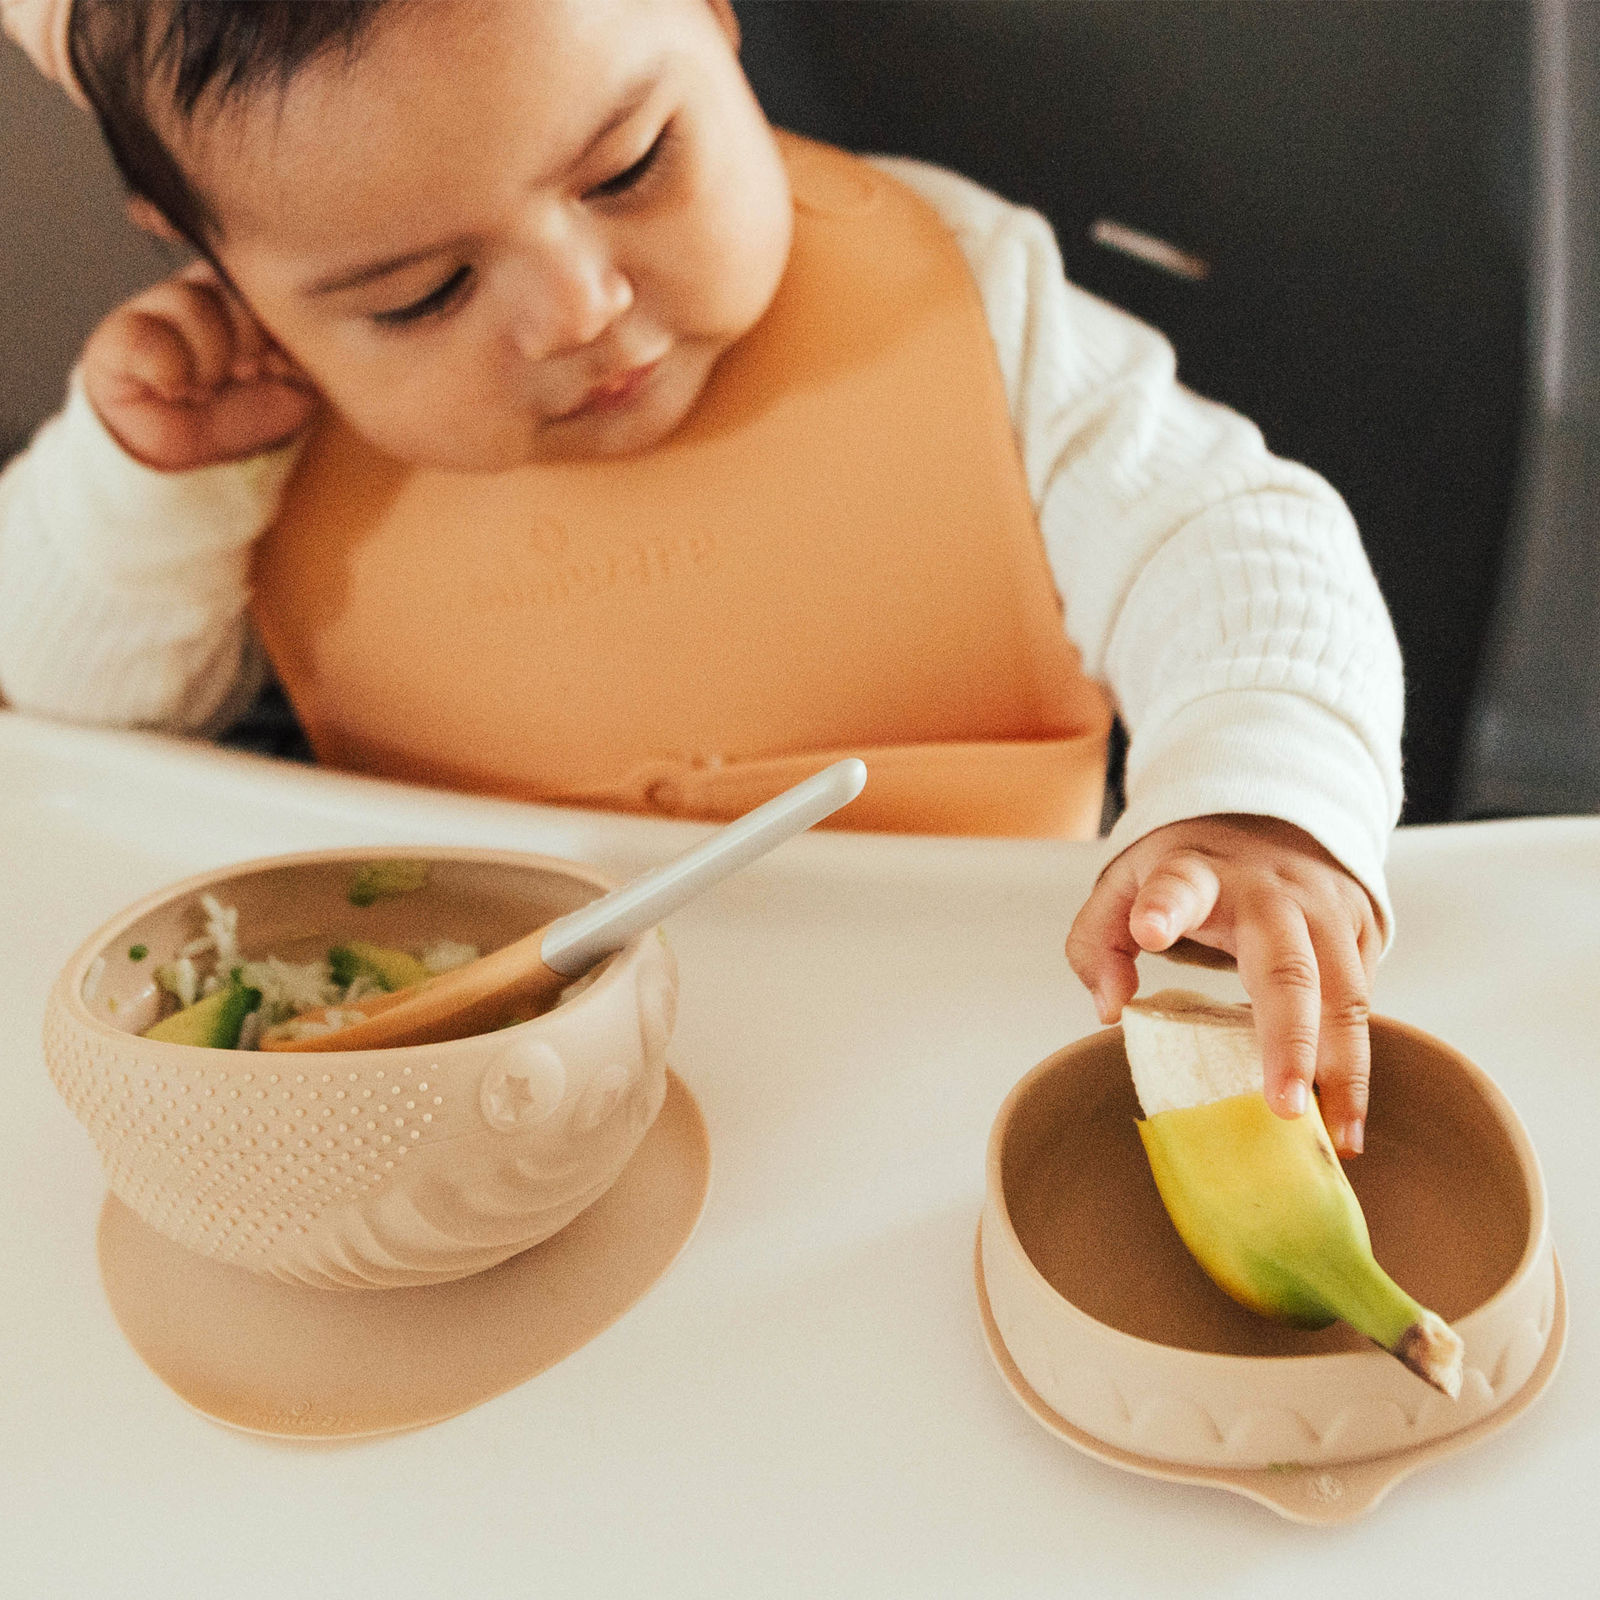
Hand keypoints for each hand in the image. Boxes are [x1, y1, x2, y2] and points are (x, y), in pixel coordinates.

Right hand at [81, 262, 315, 470]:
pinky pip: (144, 336)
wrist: (195, 459)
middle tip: (247, 372)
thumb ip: (310, 351)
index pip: (266, 274)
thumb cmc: (247, 413)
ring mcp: (157, 307)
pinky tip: (174, 390)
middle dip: (248, 336)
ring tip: (207, 388)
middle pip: (229, 280)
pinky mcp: (117, 337)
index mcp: (246, 293)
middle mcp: (201, 289)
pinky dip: (168, 370)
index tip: (281, 359)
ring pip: (190, 302)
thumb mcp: (298, 385)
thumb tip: (312, 333)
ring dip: (211, 358)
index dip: (277, 313)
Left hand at [1065, 814, 1380, 1156]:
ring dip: (1343, 1070)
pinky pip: (1363, 1004)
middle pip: (1288, 967)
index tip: (1148, 932)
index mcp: (1198, 874)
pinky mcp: (1362, 931)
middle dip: (1289, 1039)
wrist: (1272, 819)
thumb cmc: (1188, 872)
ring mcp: (1326, 911)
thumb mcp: (1125, 886)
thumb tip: (1110, 1009)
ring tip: (1337, 1136)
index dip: (1163, 907)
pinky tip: (1345, 1115)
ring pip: (1346, 995)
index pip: (1177, 885)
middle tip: (1284, 1108)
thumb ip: (1097, 943)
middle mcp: (1270, 892)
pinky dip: (1355, 1062)